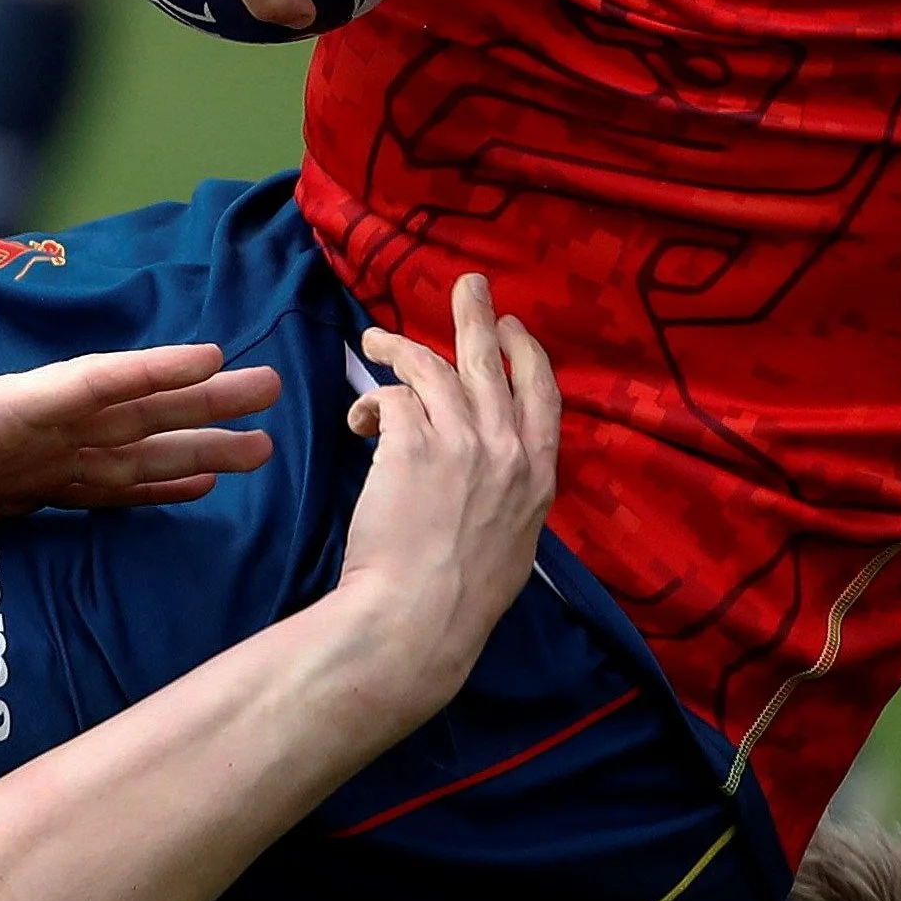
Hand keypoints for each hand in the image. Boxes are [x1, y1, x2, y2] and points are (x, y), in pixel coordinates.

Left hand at [0, 309, 281, 566]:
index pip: (87, 386)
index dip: (148, 372)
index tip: (212, 356)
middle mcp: (17, 430)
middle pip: (126, 412)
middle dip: (200, 401)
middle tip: (275, 388)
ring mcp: (19, 464)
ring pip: (125, 452)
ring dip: (191, 447)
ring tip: (260, 449)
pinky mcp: (12, 500)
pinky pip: (98, 493)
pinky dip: (150, 489)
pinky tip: (193, 488)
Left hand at [320, 275, 557, 702]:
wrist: (421, 616)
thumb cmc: (461, 597)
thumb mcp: (514, 541)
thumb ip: (511, 495)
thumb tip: (499, 475)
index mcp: (539, 475)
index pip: (543, 392)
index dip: (527, 353)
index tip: (514, 328)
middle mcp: (507, 448)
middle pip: (490, 360)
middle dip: (478, 314)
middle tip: (469, 284)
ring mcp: (462, 441)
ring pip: (430, 367)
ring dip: (398, 348)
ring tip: (373, 340)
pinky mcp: (411, 443)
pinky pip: (390, 397)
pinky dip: (370, 402)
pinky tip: (358, 421)